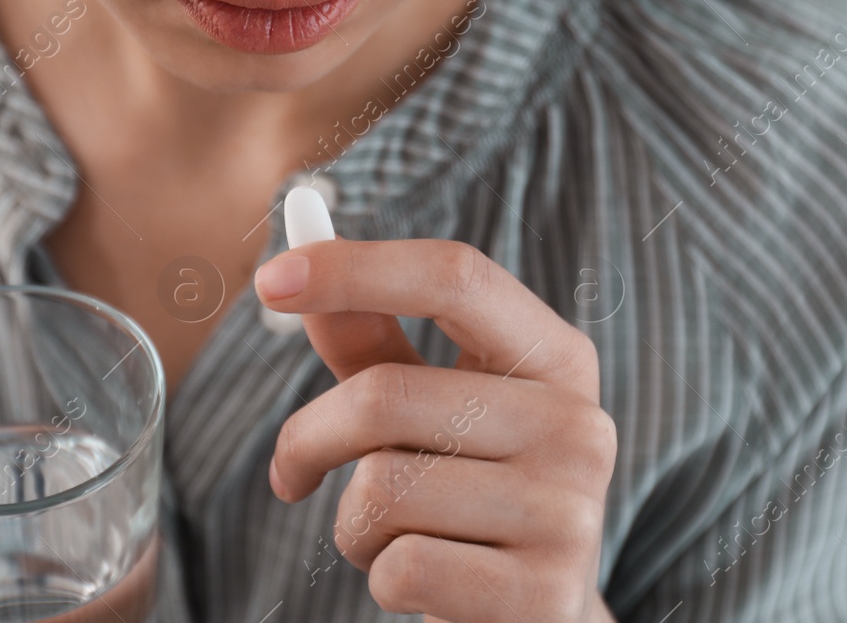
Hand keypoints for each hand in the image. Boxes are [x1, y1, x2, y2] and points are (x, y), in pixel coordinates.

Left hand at [254, 238, 619, 622]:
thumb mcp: (432, 413)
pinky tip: (426, 588)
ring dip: (353, 524)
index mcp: (557, 359)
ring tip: (398, 539)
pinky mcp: (541, 596)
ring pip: (381, 488)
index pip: (455, 276)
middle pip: (386, 394)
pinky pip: (400, 568)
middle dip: (310, 438)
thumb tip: (299, 259)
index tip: (268, 279)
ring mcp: (568, 513)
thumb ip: (373, 344)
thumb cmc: (471, 500)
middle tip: (290, 472)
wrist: (540, 621)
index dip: (355, 269)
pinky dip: (382, 579)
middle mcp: (578, 425)